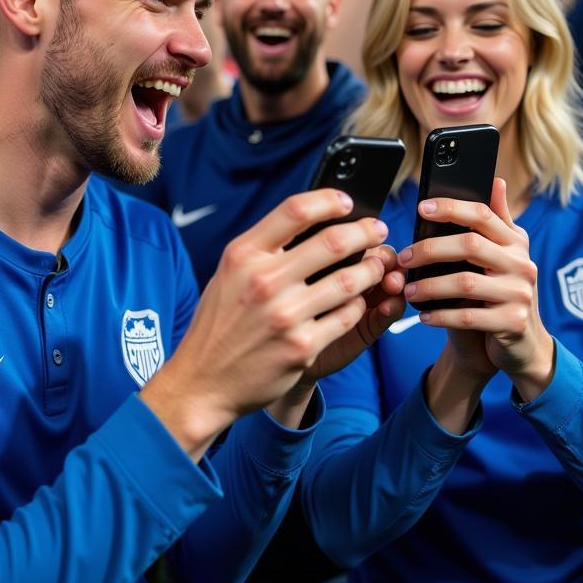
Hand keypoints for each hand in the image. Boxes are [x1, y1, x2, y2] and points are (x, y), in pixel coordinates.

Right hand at [142, 190, 390, 450]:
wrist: (204, 381)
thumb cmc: (220, 323)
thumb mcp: (230, 272)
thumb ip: (264, 247)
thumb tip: (311, 219)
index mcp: (244, 255)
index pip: (296, 210)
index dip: (329, 200)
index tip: (347, 203)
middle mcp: (264, 281)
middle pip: (334, 241)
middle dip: (366, 231)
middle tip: (378, 231)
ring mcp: (285, 315)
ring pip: (351, 280)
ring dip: (372, 269)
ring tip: (377, 265)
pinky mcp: (303, 347)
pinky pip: (347, 316)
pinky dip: (359, 305)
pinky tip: (359, 301)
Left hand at [398, 179, 554, 398]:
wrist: (523, 343)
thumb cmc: (501, 292)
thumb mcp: (504, 255)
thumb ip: (497, 220)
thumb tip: (496, 179)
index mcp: (516, 242)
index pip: (483, 215)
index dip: (451, 208)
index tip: (421, 208)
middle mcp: (522, 264)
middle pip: (470, 245)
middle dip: (430, 250)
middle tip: (404, 258)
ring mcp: (520, 294)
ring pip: (466, 282)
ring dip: (429, 286)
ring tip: (408, 290)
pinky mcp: (513, 322)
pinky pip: (468, 316)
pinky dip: (441, 316)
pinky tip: (424, 316)